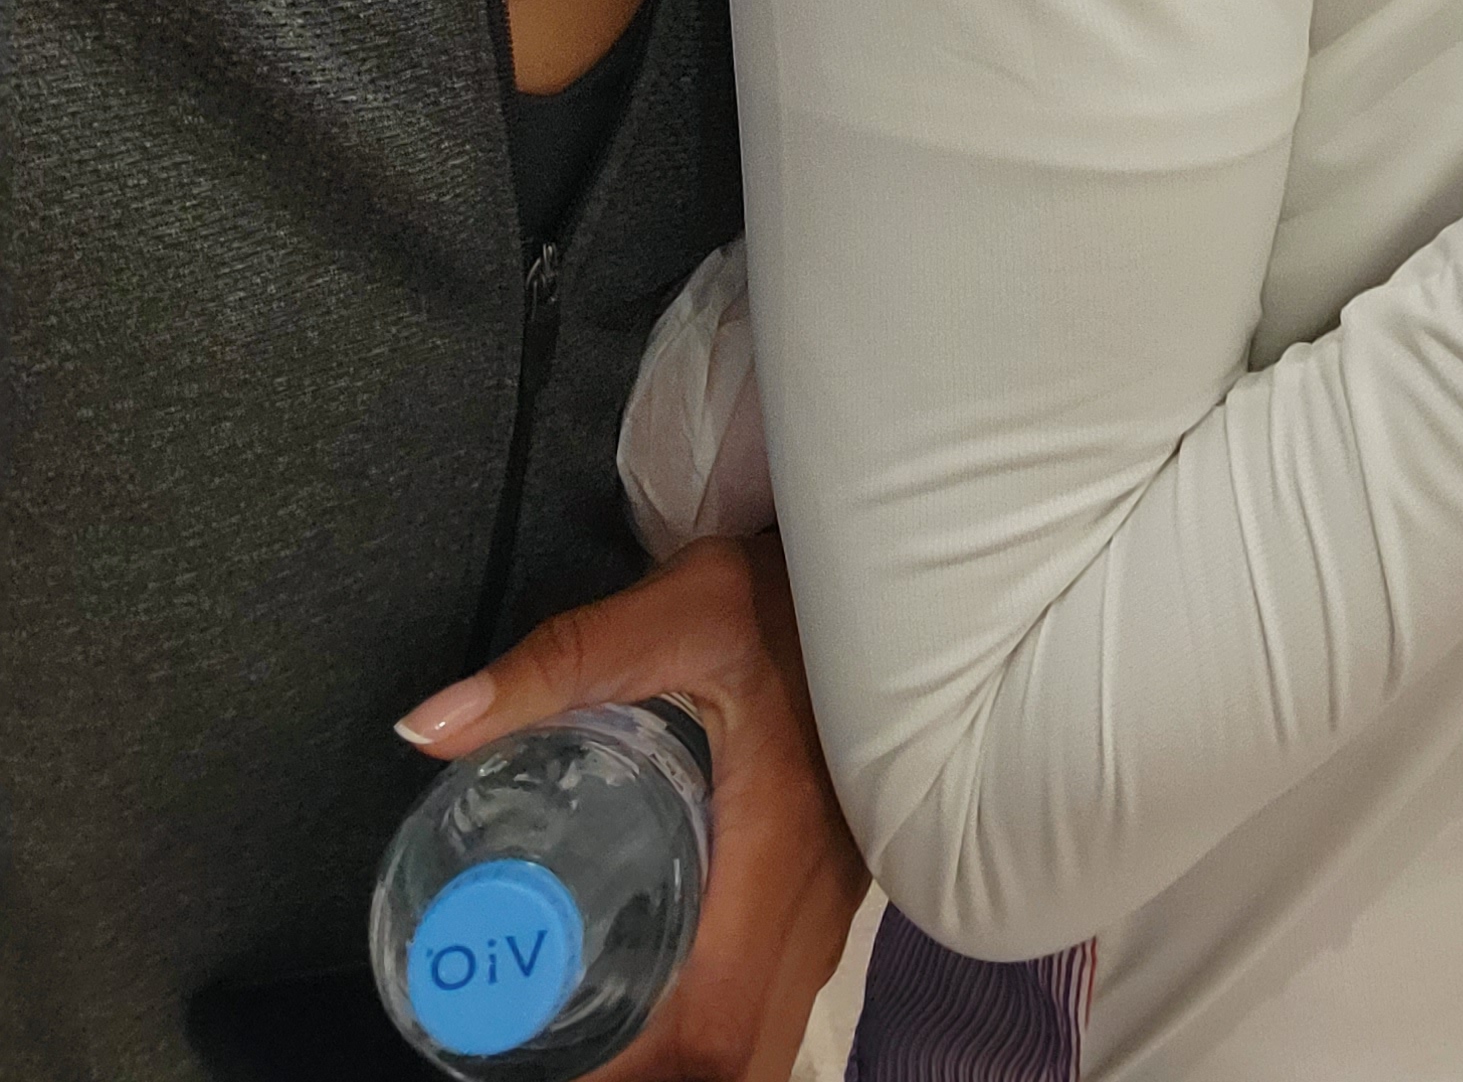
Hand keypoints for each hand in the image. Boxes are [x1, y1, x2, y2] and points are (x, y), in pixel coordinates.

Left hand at [396, 534, 863, 1081]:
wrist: (900, 568)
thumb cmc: (783, 589)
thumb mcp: (672, 609)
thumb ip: (555, 665)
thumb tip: (426, 728)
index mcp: (781, 844)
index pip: (719, 1019)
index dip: (645, 1067)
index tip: (563, 1061)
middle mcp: (819, 893)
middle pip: (749, 1050)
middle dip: (662, 1076)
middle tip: (565, 1052)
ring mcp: (838, 894)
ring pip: (773, 1028)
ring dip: (694, 1054)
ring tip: (600, 1032)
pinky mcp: (838, 881)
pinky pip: (781, 989)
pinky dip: (724, 1020)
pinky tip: (662, 987)